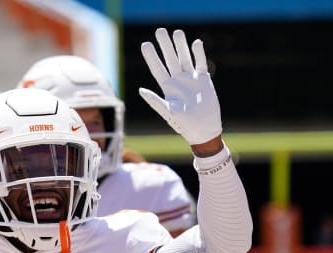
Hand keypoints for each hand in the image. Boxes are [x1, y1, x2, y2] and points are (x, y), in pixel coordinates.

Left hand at [139, 28, 220, 144]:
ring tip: (177, 32)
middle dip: (165, 46)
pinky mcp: (203, 80)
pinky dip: (199, 54)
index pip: (157, 68)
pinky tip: (196, 43)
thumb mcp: (167, 112)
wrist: (203, 129)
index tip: (145, 44)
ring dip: (181, 46)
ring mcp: (190, 79)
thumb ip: (155, 100)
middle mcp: (177, 81)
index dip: (151, 56)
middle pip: (170, 59)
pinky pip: (200, 63)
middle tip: (160, 31)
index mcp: (167, 88)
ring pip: (184, 58)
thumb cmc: (183, 124)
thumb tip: (141, 90)